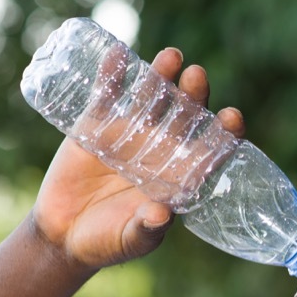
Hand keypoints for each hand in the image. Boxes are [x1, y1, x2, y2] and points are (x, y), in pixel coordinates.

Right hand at [31, 48, 245, 268]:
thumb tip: (162, 214)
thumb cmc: (108, 242)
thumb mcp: (132, 240)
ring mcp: (129, 134)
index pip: (210, 149)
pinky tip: (118, 54)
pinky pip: (106, 95)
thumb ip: (147, 229)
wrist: (64, 235)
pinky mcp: (96, 127)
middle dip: (194, 95)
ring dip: (161, 76)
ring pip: (151, 99)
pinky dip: (111, 75)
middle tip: (197, 76)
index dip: (224, 133)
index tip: (233, 117)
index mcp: (178, 175)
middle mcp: (160, 150)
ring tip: (172, 56)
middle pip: (184, 116)